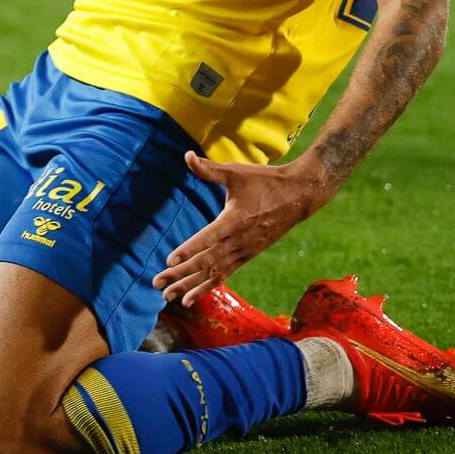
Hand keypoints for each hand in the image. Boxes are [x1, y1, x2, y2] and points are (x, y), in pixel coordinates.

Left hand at [152, 152, 334, 306]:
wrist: (298, 196)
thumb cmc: (265, 181)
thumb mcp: (237, 172)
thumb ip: (210, 169)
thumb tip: (186, 156)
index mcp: (235, 219)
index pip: (208, 238)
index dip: (189, 249)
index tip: (170, 261)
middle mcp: (239, 240)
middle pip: (206, 261)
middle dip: (180, 274)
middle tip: (156, 283)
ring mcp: (244, 252)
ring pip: (213, 273)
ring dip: (189, 285)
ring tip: (167, 296)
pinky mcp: (247, 256)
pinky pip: (223, 275)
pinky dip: (206, 287)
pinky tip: (189, 297)